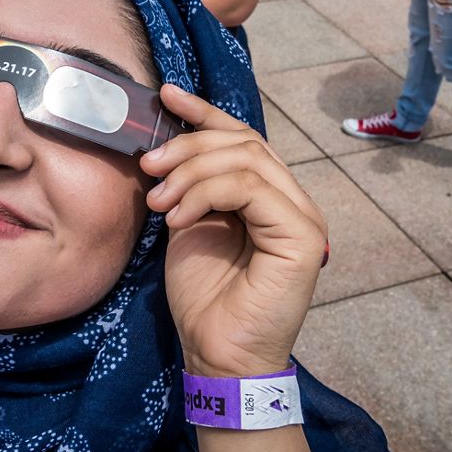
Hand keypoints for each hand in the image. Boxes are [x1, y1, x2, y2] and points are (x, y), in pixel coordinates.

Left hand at [141, 86, 327, 377]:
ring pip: (246, 159)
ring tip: (158, 200)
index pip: (241, 138)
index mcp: (268, 196)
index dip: (204, 113)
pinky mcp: (301, 234)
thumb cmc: (203, 298)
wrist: (218, 355)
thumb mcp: (188, 226)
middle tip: (149, 166)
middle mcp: (291, 200)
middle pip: (242, 141)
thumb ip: (190, 187)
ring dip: (191, 171)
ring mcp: (302, 216)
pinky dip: (206, 194)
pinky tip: (177, 218)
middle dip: (188, 145)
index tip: (164, 96)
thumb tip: (166, 150)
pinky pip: (251, 189)